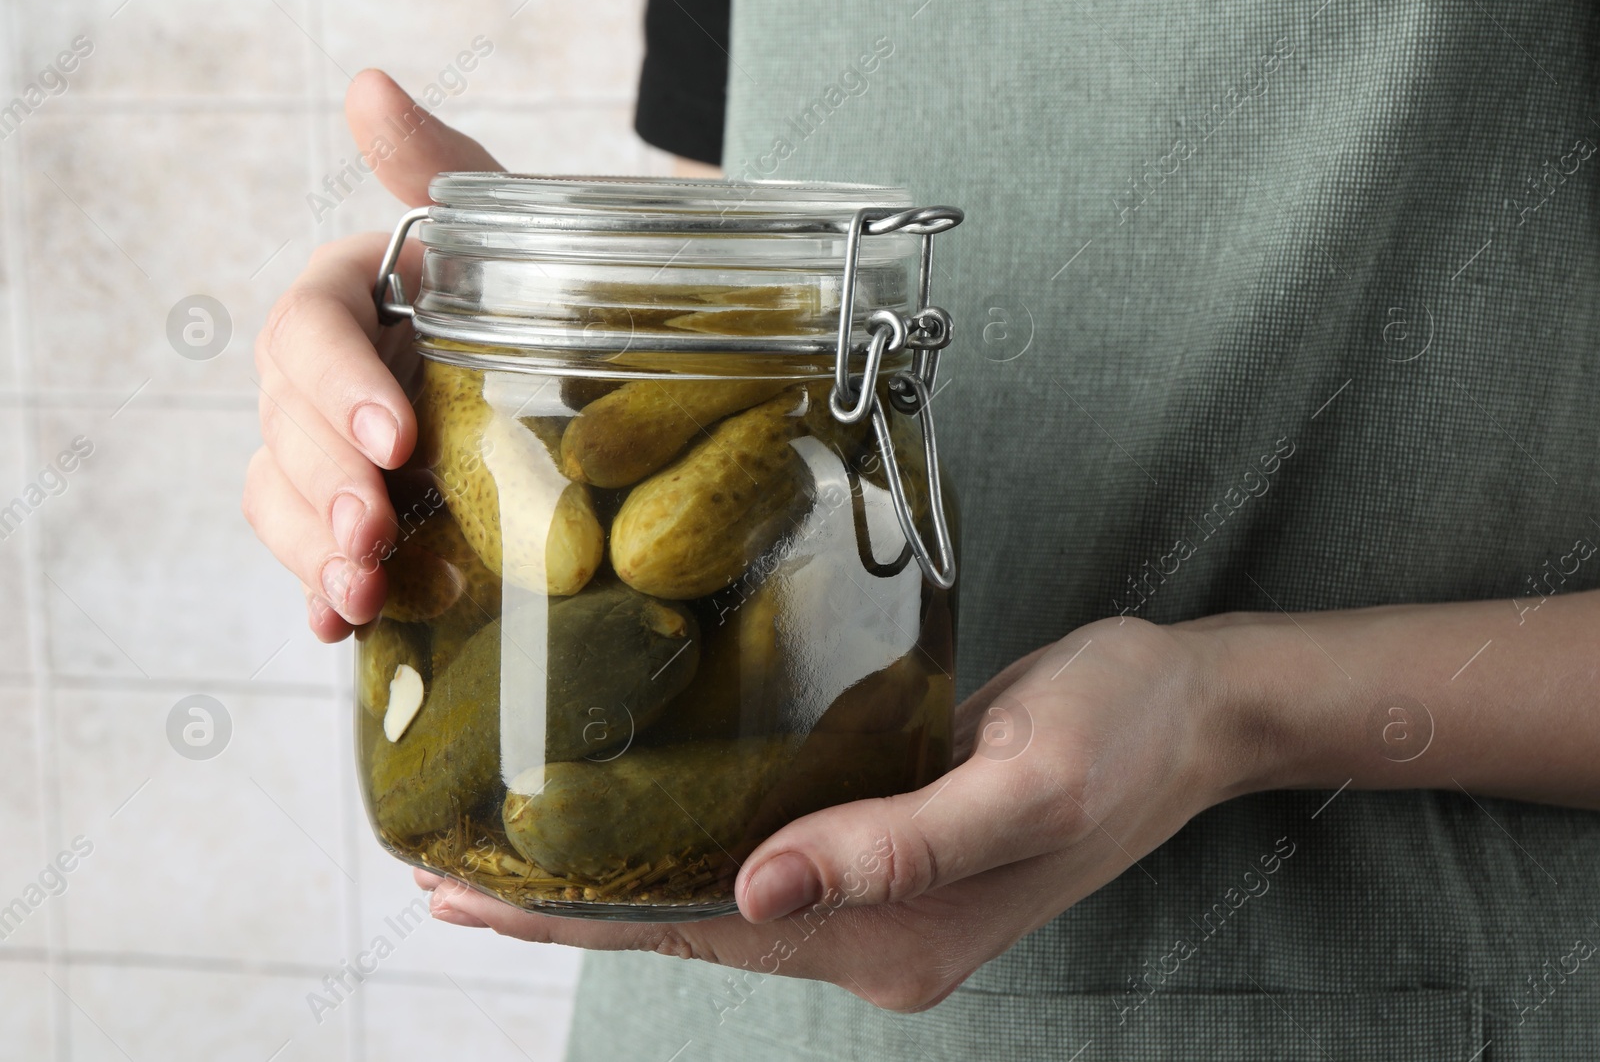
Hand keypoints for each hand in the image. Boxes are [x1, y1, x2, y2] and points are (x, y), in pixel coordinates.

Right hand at [242, 70, 499, 641]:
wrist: (582, 355)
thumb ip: (440, 170)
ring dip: (311, 547)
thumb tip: (370, 90)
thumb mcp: (505, 228)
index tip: (398, 433)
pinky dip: (320, 590)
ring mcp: (333, 449)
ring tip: (362, 591)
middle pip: (282, 425)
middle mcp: (327, 376)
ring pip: (280, 495)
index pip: (307, 330)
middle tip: (378, 531)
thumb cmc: (538, 287)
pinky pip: (311, 552)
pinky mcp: (356, 513)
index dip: (338, 384)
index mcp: (351, 298)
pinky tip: (342, 624)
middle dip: (326, 483)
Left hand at [419, 616, 1251, 1011]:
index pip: (697, 931)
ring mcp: (881, 902)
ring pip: (714, 896)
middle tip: (445, 879)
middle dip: (567, 908)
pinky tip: (630, 822)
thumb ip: (900, 845)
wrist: (1192, 709)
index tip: (464, 898)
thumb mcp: (1025, 779)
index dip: (576, 917)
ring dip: (610, 880)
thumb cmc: (1121, 729)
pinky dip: (679, 845)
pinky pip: (762, 856)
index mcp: (895, 937)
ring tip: (502, 861)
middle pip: (687, 924)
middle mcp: (873, 936)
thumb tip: (756, 897)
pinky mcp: (887, 850)